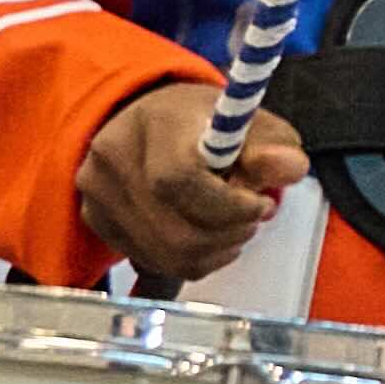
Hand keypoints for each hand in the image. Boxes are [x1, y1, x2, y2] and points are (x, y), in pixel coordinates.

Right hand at [69, 77, 300, 290]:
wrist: (154, 122)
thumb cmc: (207, 125)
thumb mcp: (251, 125)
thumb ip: (274, 147)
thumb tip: (287, 168)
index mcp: (155, 122)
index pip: (180, 181)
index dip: (229, 207)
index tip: (261, 203)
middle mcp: (113, 156)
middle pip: (175, 231)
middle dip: (230, 233)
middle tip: (253, 217)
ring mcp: (98, 192)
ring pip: (167, 254)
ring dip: (215, 250)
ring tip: (234, 225)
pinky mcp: (96, 219)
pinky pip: (153, 261)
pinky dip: (192, 258)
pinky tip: (208, 234)